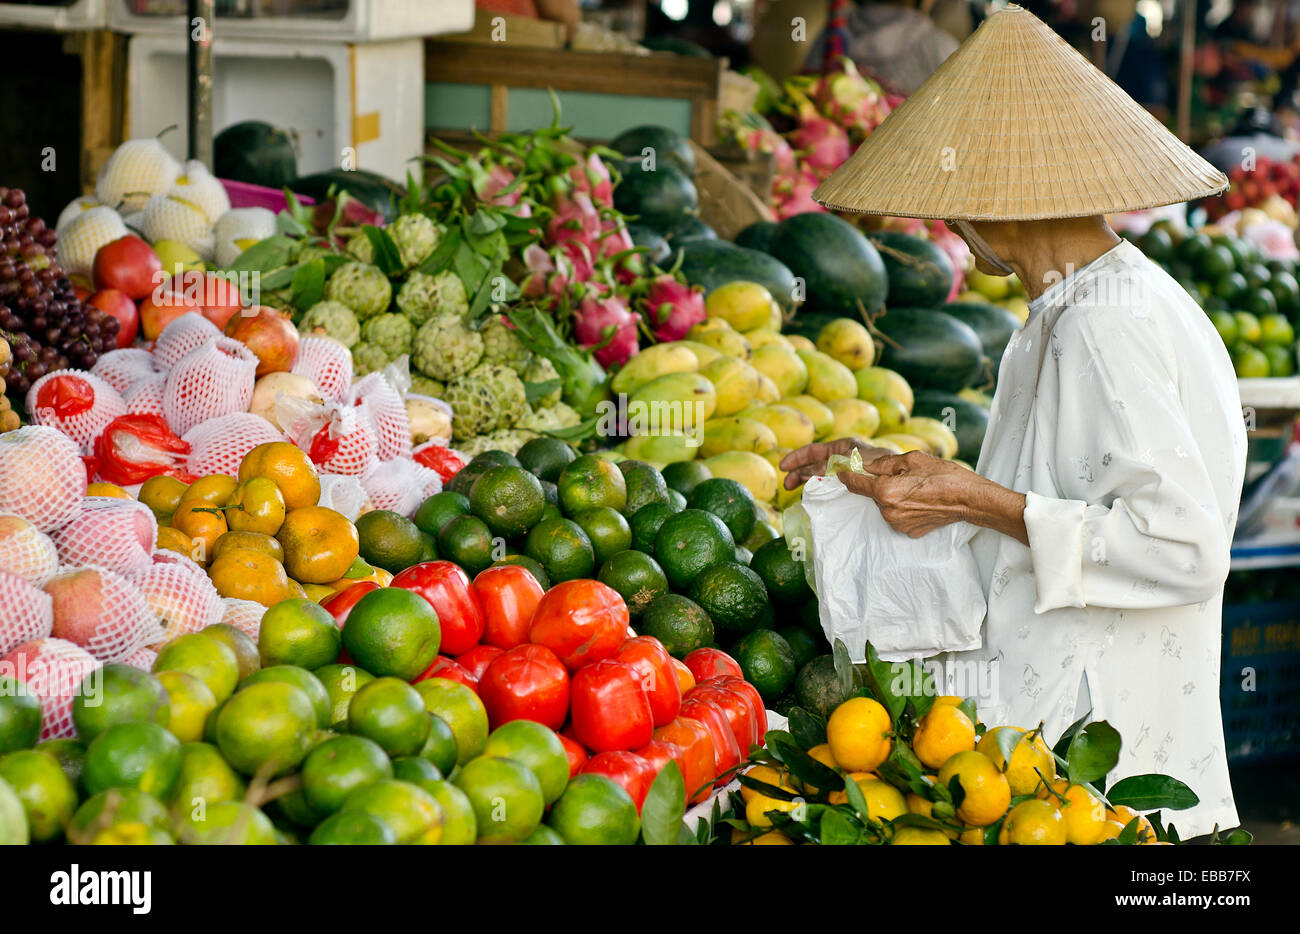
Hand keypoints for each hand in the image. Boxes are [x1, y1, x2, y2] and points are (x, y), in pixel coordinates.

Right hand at [779, 438, 893, 489]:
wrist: (905, 479)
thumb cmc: (881, 465)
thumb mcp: (849, 462)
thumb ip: (828, 466)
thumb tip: (807, 472)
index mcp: (843, 447)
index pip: (813, 451)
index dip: (797, 458)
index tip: (783, 468)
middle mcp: (844, 458)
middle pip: (814, 463)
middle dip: (799, 472)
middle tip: (787, 485)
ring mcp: (848, 471)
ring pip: (822, 475)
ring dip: (808, 481)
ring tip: (796, 491)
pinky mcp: (853, 484)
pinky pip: (832, 485)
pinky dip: (821, 488)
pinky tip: (816, 496)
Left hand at [837, 450, 1017, 538]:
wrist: (969, 499)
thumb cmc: (943, 475)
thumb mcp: (912, 459)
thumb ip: (883, 463)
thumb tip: (865, 465)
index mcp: (885, 491)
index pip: (855, 484)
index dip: (847, 475)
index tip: (842, 471)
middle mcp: (887, 512)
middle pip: (872, 495)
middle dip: (879, 484)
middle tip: (900, 476)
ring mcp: (898, 524)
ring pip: (885, 506)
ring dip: (892, 496)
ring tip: (915, 489)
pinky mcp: (908, 532)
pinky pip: (897, 516)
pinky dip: (903, 508)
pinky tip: (920, 501)